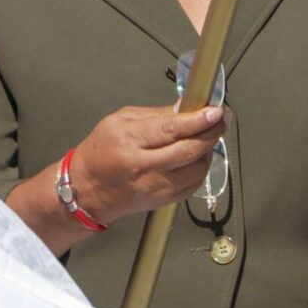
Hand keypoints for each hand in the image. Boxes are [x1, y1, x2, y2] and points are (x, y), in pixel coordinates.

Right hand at [68, 104, 225, 226]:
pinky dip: (201, 169)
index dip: (198, 120)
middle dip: (212, 132)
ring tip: (208, 137)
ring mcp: (154, 187)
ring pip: (196, 169)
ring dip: (209, 151)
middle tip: (221, 120)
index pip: (171, 129)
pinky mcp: (162, 201)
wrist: (86, 190)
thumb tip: (185, 107)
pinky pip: (193, 185)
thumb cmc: (101, 152)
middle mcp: (142, 166)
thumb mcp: (120, 121)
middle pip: (188, 150)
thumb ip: (155, 114)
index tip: (215, 111)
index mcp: (129, 140)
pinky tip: (199, 156)